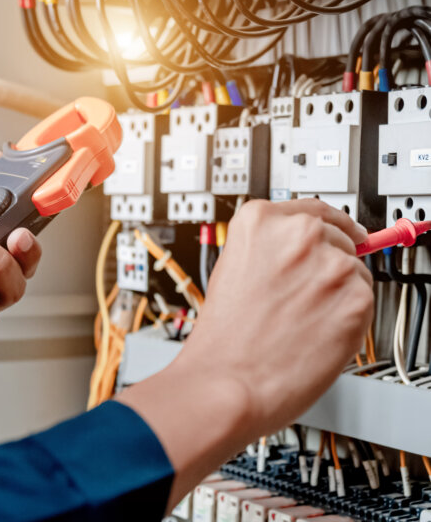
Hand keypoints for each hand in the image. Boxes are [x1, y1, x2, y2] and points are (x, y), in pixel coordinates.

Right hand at [190, 198, 372, 435]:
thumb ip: (271, 248)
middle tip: (308, 296)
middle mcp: (298, 233)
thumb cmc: (225, 336)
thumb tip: (308, 249)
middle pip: (337, 239)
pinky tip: (317, 333)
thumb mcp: (234, 268)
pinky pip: (364, 301)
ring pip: (354, 271)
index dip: (332, 223)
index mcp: (261, 220)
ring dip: (338, 293)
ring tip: (304, 320)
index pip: (313, 208)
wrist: (227, 381)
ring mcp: (330, 264)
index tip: (344, 230)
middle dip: (328, 266)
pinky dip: (348, 318)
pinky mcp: (355, 298)